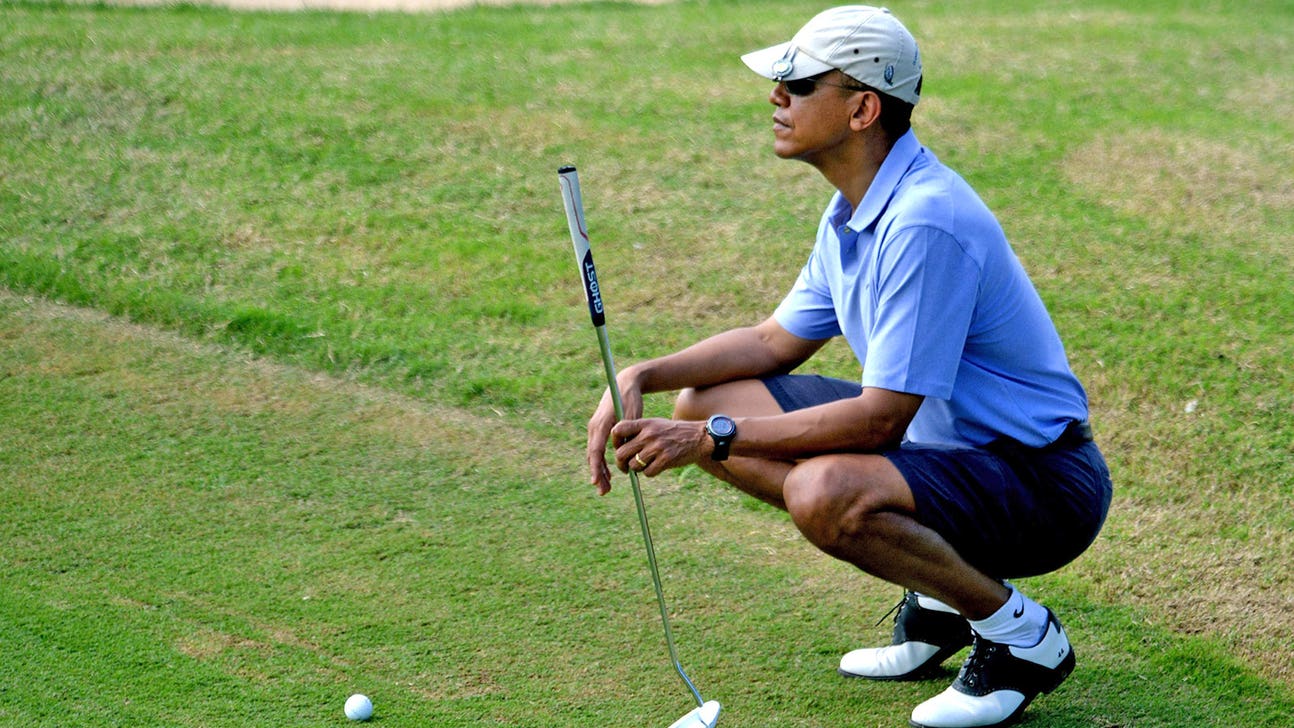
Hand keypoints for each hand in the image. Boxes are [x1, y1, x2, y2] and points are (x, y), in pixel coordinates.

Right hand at [585, 374, 644, 494]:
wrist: (624, 382)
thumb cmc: (630, 399)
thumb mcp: (632, 417)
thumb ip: (626, 434)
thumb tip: (622, 452)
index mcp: (601, 425)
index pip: (596, 451)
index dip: (597, 468)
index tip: (598, 482)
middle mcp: (594, 427)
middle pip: (593, 456)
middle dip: (598, 475)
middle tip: (604, 491)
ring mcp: (595, 427)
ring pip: (594, 454)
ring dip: (599, 471)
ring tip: (605, 488)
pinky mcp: (599, 428)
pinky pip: (597, 449)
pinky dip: (601, 462)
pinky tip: (608, 474)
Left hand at [611, 418, 708, 477]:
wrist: (699, 436)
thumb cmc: (675, 432)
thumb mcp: (656, 424)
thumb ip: (639, 432)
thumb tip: (621, 448)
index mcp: (645, 423)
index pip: (618, 430)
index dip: (614, 442)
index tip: (619, 447)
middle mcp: (649, 434)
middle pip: (621, 453)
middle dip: (621, 463)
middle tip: (625, 466)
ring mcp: (657, 447)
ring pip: (633, 465)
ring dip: (637, 469)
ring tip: (644, 465)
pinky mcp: (666, 459)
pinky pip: (648, 473)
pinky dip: (650, 473)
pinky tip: (656, 467)